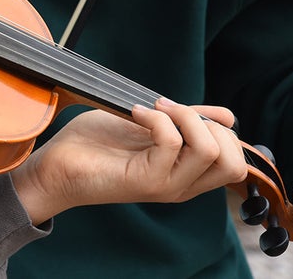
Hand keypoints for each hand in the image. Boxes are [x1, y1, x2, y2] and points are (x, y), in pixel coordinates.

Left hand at [10, 99, 246, 224]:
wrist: (56, 166)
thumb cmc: (96, 144)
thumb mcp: (149, 125)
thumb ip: (184, 122)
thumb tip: (226, 116)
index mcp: (186, 174)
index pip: (236, 161)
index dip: (220, 127)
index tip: (181, 108)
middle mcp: (182, 185)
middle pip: (234, 163)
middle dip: (211, 125)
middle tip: (170, 110)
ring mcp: (165, 185)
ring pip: (211, 153)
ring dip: (185, 118)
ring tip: (153, 110)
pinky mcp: (144, 181)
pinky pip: (171, 143)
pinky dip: (156, 118)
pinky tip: (134, 114)